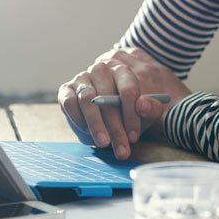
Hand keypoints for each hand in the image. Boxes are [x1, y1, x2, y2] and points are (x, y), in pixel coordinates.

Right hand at [58, 47, 189, 158]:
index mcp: (122, 71)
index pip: (128, 89)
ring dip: (96, 124)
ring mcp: (82, 78)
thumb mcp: (145, 113)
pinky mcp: (66, 90)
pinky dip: (77, 119)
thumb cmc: (129, 113)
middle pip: (107, 97)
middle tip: (121, 148)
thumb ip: (151, 109)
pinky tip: (86, 133)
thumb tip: (143, 105)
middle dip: (115, 126)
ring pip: (88, 100)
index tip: (133, 137)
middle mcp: (100, 70)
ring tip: (104, 143)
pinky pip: (69, 103)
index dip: (131, 115)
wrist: (107, 116)